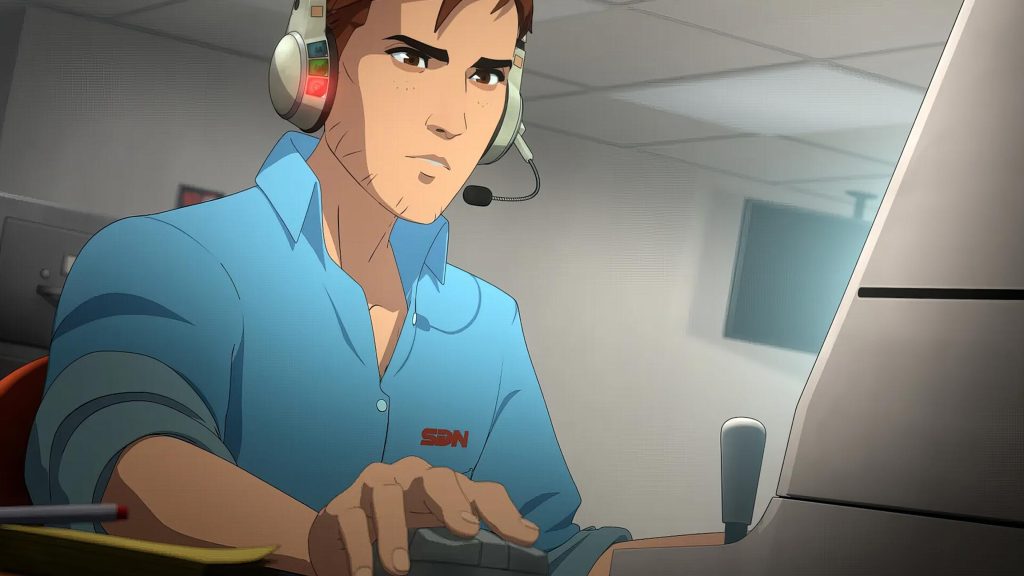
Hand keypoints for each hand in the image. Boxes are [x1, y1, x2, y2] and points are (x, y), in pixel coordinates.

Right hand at [307, 456, 539, 575]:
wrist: (336, 536)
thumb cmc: (399, 529)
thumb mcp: (437, 529)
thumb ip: (475, 529)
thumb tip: (531, 535)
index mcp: (442, 486)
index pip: (480, 491)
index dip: (502, 511)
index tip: (523, 537)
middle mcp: (410, 477)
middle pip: (435, 478)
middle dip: (451, 500)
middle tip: (465, 529)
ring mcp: (374, 486)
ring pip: (387, 494)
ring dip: (394, 532)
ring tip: (399, 569)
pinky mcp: (342, 505)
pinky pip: (351, 521)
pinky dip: (359, 550)